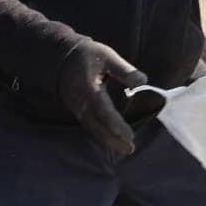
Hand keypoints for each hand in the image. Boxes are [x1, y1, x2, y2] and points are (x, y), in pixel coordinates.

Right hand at [57, 40, 146, 155]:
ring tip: (124, 149)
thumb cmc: (88, 56)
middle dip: (112, 139)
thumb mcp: (107, 56)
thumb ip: (124, 70)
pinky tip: (111, 140)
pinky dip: (100, 135)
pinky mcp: (76, 110)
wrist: (62, 57)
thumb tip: (142, 81)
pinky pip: (88, 125)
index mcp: (89, 89)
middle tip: (129, 149)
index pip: (103, 110)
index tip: (129, 135)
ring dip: (107, 140)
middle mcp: (80, 102)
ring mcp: (76, 107)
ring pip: (92, 128)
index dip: (115, 124)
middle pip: (96, 125)